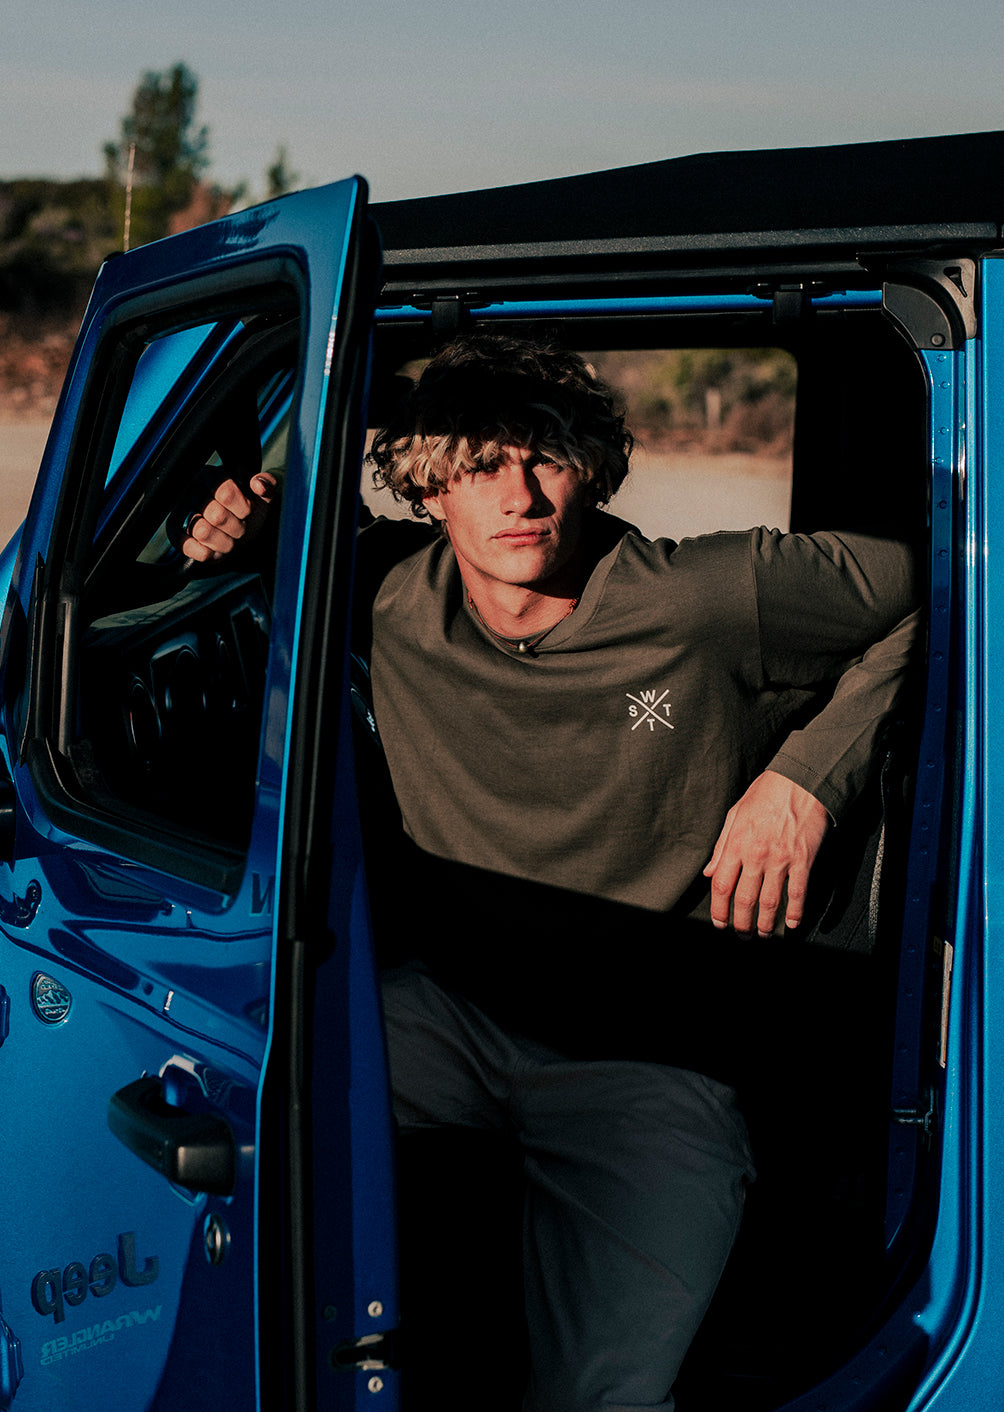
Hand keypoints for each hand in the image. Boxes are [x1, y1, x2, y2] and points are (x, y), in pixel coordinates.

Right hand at [181, 472, 276, 561]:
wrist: (237, 531)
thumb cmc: (247, 510)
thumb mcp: (261, 497)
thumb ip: (266, 485)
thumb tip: (259, 485)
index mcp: (212, 476)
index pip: (226, 493)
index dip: (243, 509)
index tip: (248, 511)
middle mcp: (191, 489)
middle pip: (217, 515)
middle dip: (237, 528)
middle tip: (240, 528)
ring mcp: (180, 510)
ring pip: (203, 532)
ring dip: (225, 542)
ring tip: (229, 538)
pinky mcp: (173, 530)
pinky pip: (185, 545)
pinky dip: (206, 553)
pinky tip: (215, 550)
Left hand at [703, 770, 830, 937]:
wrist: (801, 780)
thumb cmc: (767, 792)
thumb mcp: (735, 814)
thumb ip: (721, 846)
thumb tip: (709, 871)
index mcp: (737, 844)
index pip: (721, 885)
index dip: (718, 909)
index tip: (720, 921)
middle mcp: (756, 855)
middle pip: (744, 900)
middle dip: (741, 923)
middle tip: (742, 934)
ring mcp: (781, 859)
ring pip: (770, 902)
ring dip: (765, 924)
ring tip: (762, 934)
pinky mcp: (803, 860)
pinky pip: (798, 892)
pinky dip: (795, 911)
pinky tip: (792, 922)